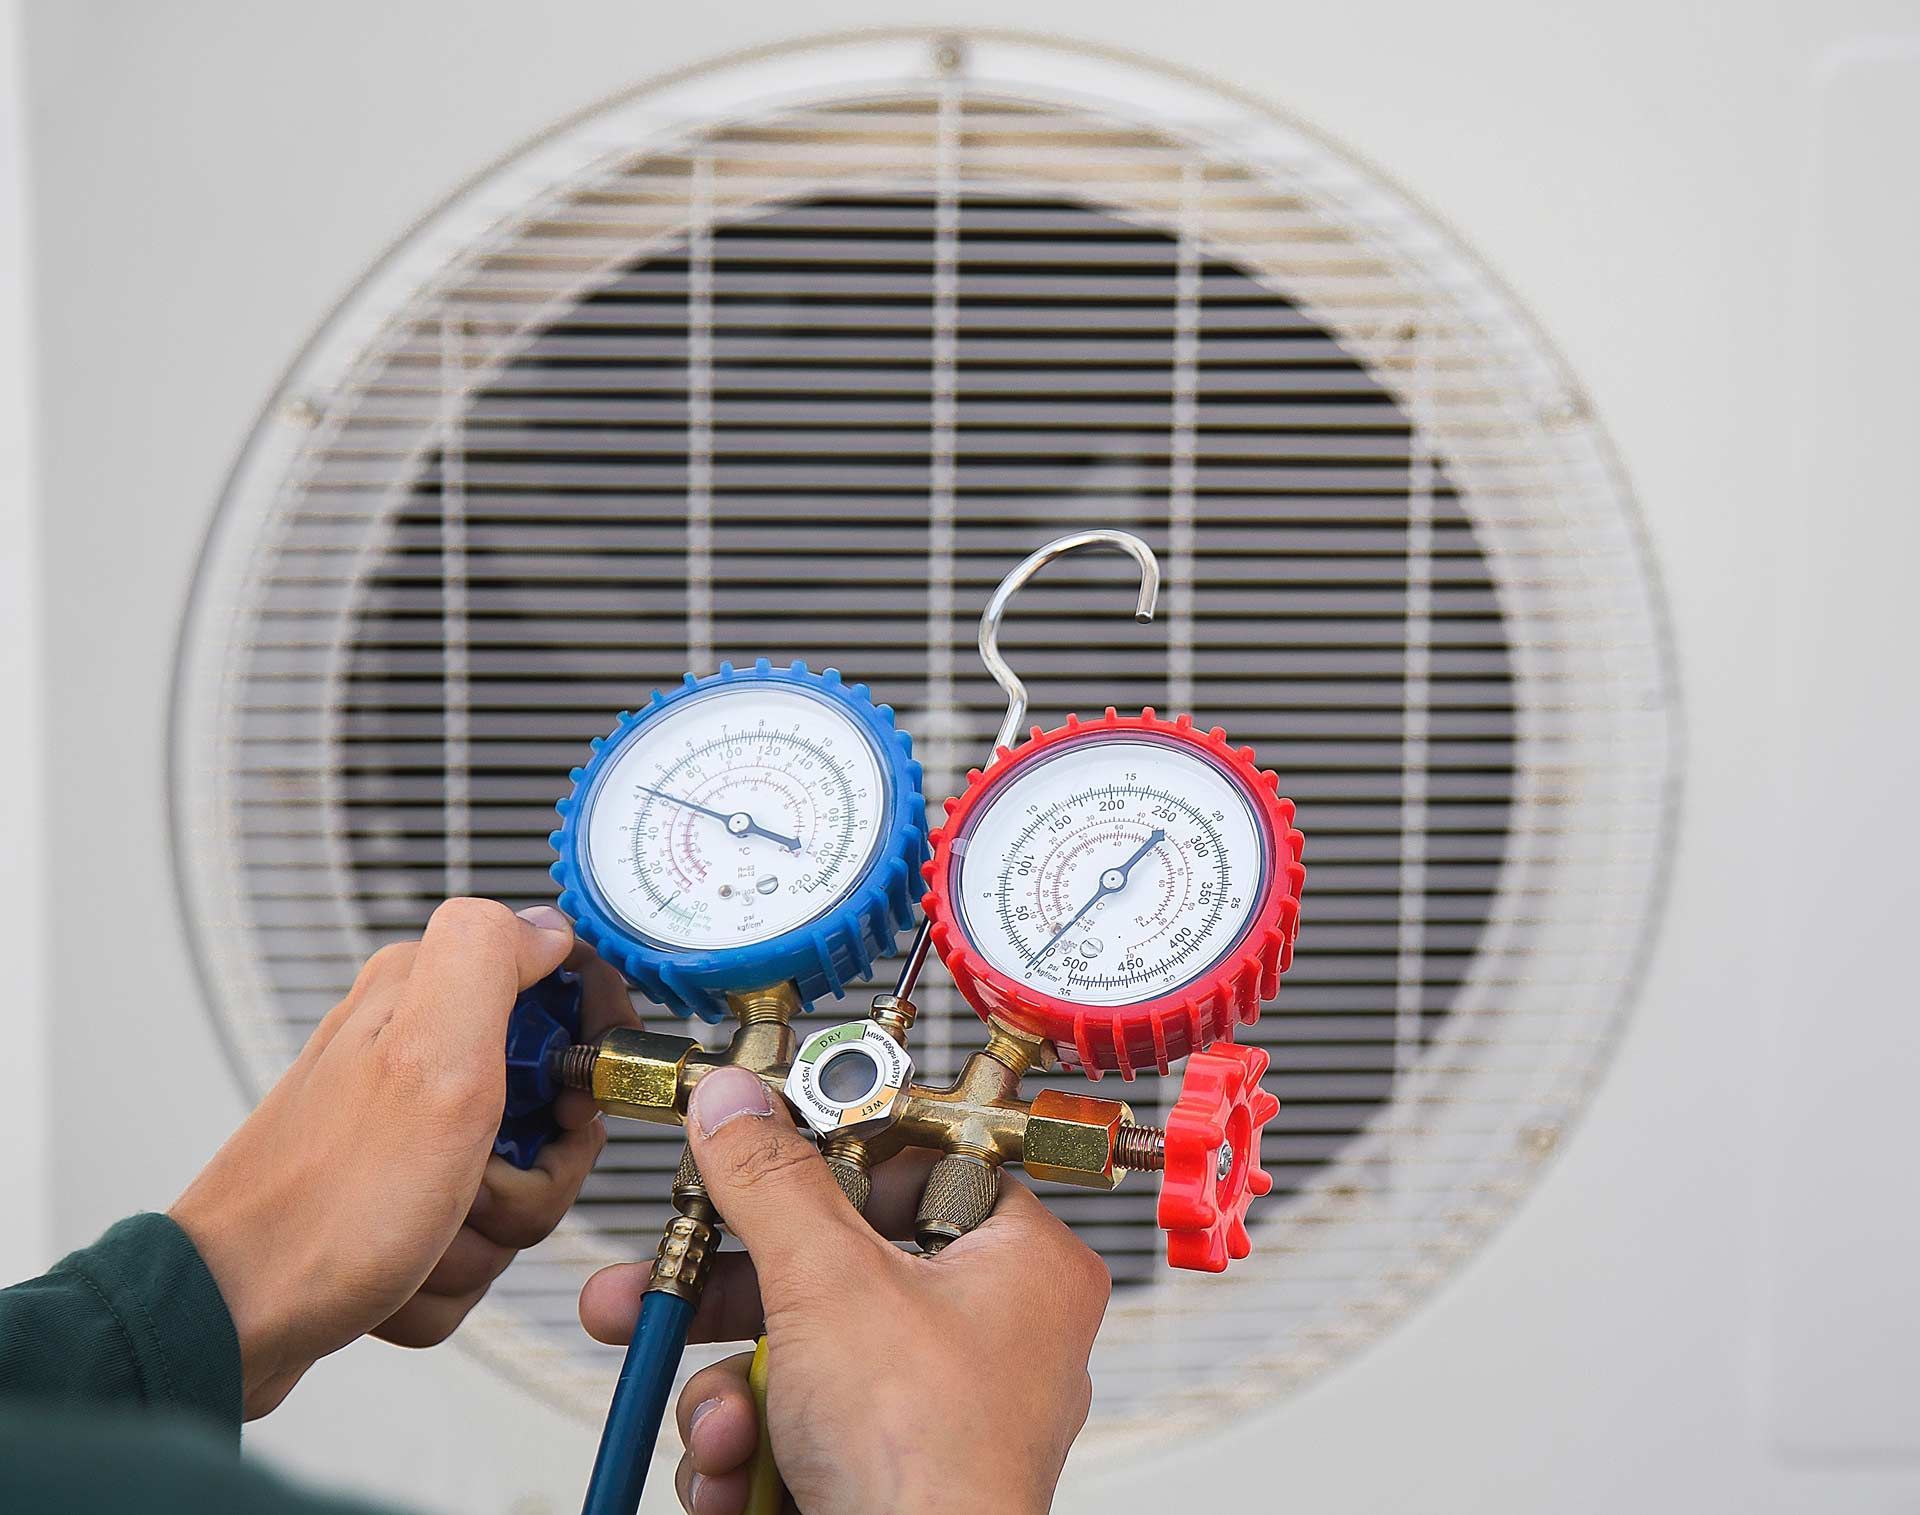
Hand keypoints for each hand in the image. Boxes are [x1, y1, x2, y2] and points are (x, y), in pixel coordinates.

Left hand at [171, 898, 637, 1417]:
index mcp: (426, 999)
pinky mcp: (398, 1197)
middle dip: (532, 1176)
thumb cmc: (324, 1206)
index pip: (561, 989)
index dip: (586, 1051)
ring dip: (487, 1236)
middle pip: (549, 1108)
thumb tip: (544, 925)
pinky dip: (449, 1275)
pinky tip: (402, 1266)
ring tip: (427, 1232)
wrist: (233, 1318)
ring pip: (518, 1187)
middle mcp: (414, 1054)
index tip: (570, 1103)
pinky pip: (475, 1242)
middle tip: (478, 1181)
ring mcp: (407, 1132)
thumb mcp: (427, 1058)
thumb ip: (486, 959)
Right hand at [579, 1067, 1111, 1514]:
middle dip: (730, 1296)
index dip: (828, 1156)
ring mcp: (937, 1406)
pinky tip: (736, 1480)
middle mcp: (992, 1329)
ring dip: (731, 1393)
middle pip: (834, 1264)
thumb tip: (737, 1102)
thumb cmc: (929, 1468)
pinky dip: (750, 1451)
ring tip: (724, 1428)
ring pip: (800, 1352)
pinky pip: (798, 1424)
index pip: (917, 1163)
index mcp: (1021, 1262)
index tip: (752, 1148)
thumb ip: (770, 1180)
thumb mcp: (827, 1284)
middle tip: (659, 1279)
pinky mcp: (885, 1470)